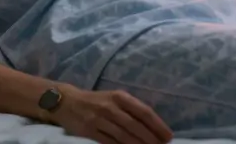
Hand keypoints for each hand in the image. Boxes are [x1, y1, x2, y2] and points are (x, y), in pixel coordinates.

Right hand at [51, 87, 172, 143]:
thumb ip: (131, 109)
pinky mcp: (89, 131)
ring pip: (123, 136)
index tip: (168, 136)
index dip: (157, 125)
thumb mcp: (114, 98)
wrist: (68, 102)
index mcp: (120, 96)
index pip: (143, 111)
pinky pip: (109, 142)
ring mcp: (99, 119)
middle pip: (135, 126)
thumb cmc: (97, 101)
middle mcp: (110, 107)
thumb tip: (153, 126)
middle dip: (151, 138)